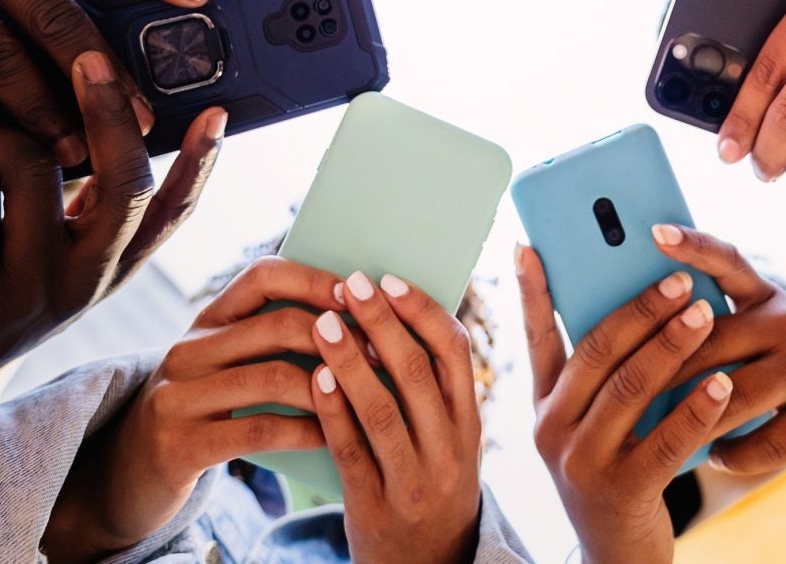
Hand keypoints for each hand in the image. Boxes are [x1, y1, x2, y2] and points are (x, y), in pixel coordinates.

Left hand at [0, 56, 227, 434]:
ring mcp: (26, 287)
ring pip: (33, 168)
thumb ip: (80, 214)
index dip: (200, 163)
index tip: (217, 111)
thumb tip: (101, 128)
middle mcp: (80, 282)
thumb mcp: (45, 266)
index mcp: (106, 273)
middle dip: (108, 111)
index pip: (172, 215)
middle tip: (88, 58)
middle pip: (123, 183)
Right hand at [44, 257, 344, 562]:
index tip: (358, 293)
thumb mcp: (222, 368)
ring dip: (330, 385)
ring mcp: (179, 396)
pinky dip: (306, 430)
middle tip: (381, 353)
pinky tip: (335, 436)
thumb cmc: (200, 415)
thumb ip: (268, 341)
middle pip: (276, 325)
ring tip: (369, 395)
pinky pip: (259, 429)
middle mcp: (187, 350)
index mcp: (205, 322)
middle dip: (338, 336)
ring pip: (272, 377)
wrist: (127, 476)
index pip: (262, 276)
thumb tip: (354, 316)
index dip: (314, 279)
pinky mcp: (180, 444)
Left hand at [309, 271, 485, 563]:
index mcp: (471, 423)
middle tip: (350, 283)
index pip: (455, 352)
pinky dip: (332, 410)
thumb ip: (431, 390)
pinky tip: (314, 377)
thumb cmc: (431, 485)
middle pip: (416, 372)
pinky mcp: (375, 506)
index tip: (389, 279)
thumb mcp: (450, 440)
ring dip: (349, 359)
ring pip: (382, 409)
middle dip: (381, 321)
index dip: (421, 310)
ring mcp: (414, 480)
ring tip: (322, 322)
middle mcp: (449, 449)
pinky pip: (351, 450)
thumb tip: (389, 313)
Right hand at [516, 244, 731, 563]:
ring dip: (672, 345)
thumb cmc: (617, 477)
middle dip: (638, 308)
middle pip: (595, 352)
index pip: (535, 337)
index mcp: (544, 406)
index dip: (534, 290)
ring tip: (706, 312)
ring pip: (630, 388)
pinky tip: (723, 383)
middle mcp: (552, 429)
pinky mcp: (621, 491)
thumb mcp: (592, 428)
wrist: (617, 561)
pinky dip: (697, 407)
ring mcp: (582, 462)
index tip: (532, 243)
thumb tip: (636, 306)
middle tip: (678, 277)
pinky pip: (665, 439)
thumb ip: (602, 379)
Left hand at [654, 225, 785, 473]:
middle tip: (616, 394)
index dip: (691, 245)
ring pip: (732, 395)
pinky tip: (715, 458)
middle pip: (708, 342)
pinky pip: (767, 440)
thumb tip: (655, 343)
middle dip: (657, 370)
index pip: (727, 262)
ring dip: (690, 421)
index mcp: (772, 298)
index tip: (654, 232)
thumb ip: (732, 326)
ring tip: (658, 436)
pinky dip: (734, 454)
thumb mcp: (784, 326)